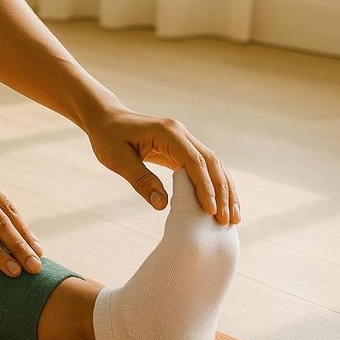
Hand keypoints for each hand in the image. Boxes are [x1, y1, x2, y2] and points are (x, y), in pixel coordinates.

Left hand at [84, 104, 240, 224]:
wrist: (106, 119)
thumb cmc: (108, 137)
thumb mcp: (118, 159)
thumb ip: (140, 179)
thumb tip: (162, 205)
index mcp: (168, 133)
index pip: (194, 162)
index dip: (205, 187)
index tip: (211, 211)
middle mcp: (181, 133)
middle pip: (211, 163)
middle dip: (222, 192)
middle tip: (228, 221)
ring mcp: (184, 139)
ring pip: (214, 165)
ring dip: (225, 190)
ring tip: (233, 218)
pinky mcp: (182, 148)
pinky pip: (205, 167)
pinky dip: (215, 185)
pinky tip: (221, 205)